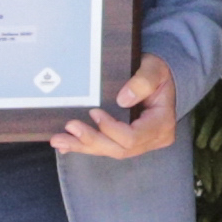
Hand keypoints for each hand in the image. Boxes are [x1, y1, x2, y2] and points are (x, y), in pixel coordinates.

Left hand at [52, 58, 181, 161]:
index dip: (110, 129)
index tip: (94, 112)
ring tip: (59, 140)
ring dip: (83, 146)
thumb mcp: (154, 70)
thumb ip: (142, 82)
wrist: (161, 78)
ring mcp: (141, 143)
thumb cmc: (158, 73)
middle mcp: (152, 139)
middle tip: (69, 127)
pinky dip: (86, 147)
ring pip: (110, 151)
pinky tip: (67, 146)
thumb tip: (123, 99)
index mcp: (161, 124)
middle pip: (119, 149)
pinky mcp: (128, 142)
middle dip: (91, 140)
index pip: (133, 137)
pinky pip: (107, 147)